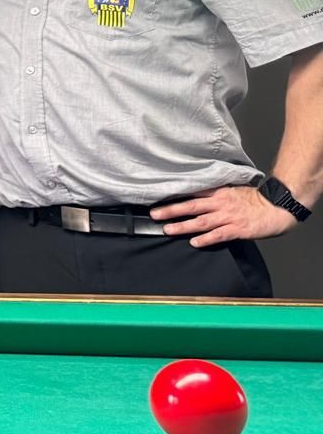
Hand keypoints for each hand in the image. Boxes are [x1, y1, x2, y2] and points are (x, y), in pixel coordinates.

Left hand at [150, 186, 299, 246]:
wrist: (277, 207)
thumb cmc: (256, 200)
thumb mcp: (232, 191)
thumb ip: (215, 195)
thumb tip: (197, 197)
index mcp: (219, 193)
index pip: (192, 193)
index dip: (174, 196)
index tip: (157, 199)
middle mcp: (221, 204)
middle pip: (191, 206)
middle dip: (171, 210)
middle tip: (154, 214)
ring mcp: (229, 217)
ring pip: (201, 221)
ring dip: (183, 225)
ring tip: (168, 229)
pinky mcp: (238, 229)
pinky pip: (219, 234)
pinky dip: (206, 238)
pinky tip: (194, 242)